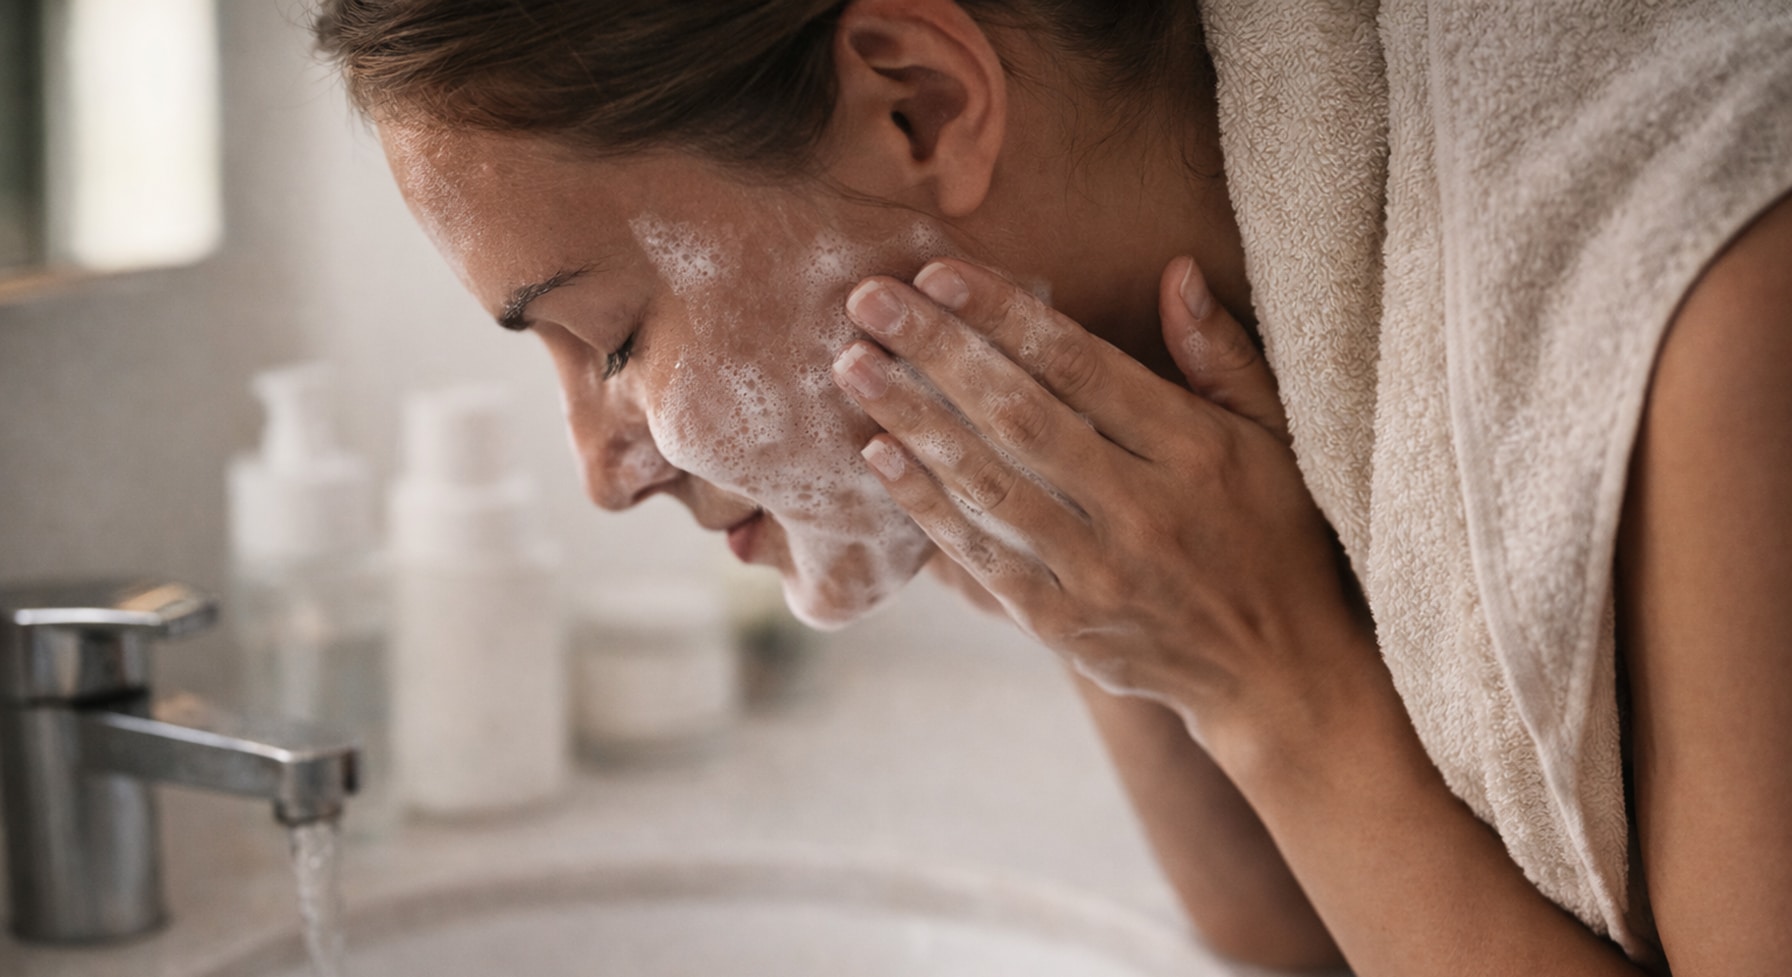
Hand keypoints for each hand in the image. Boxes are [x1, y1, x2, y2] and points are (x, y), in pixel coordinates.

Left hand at [831, 257, 1368, 740]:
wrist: (1275, 671)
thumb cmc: (1273, 535)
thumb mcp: (1275, 437)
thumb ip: (1221, 356)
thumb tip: (1174, 271)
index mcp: (1195, 450)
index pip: (1081, 366)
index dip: (1004, 315)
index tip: (938, 273)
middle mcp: (1144, 510)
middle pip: (1020, 416)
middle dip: (937, 351)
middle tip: (868, 300)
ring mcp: (1098, 573)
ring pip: (989, 483)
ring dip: (913, 420)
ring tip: (852, 367)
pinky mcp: (1062, 623)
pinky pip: (982, 554)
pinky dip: (927, 504)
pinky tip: (879, 455)